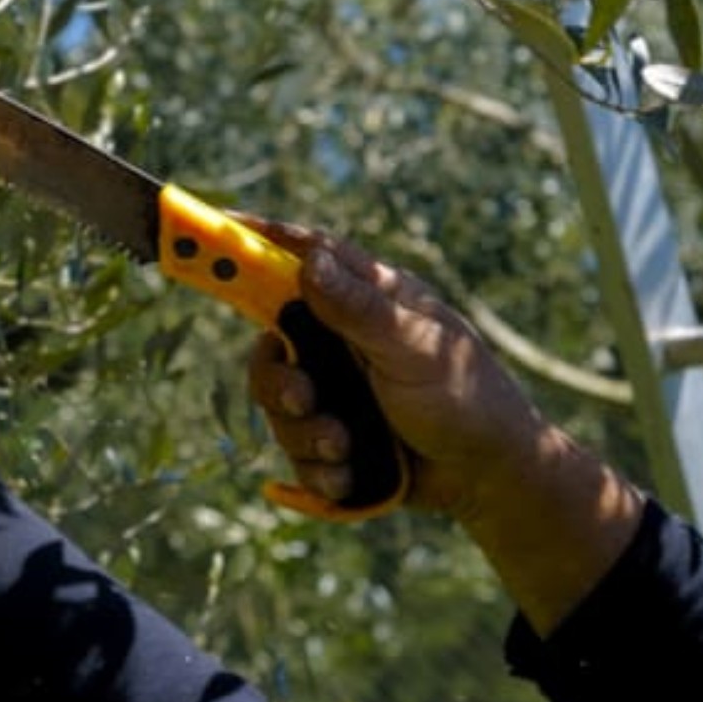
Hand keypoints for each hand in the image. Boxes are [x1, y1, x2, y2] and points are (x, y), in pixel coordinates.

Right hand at [242, 222, 550, 522]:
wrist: (488, 475)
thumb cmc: (467, 396)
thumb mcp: (415, 348)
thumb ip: (359, 309)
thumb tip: (307, 261)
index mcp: (364, 300)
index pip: (301, 255)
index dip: (256, 239)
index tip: (215, 226)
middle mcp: (340, 339)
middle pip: (269, 345)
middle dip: (279, 382)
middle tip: (304, 398)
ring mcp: (334, 389)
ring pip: (277, 403)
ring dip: (306, 433)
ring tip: (345, 446)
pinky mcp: (331, 434)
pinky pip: (294, 449)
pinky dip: (318, 467)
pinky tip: (350, 473)